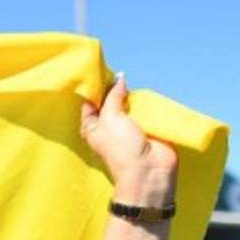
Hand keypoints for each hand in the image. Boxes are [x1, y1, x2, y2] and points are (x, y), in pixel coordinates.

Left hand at [80, 73, 176, 206]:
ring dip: (131, 94)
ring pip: (128, 103)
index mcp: (91, 126)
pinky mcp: (147, 126)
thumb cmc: (121, 147)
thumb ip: (113, 96)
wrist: (149, 170)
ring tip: (130, 79)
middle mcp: (108, 125)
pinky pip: (144, 109)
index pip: (90, 102)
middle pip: (110, 100)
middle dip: (114, 88)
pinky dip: (145, 102)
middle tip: (116, 70)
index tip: (99, 69)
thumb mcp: (110, 118)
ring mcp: (128, 126)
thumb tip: (119, 78)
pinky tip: (145, 90)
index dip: (94, 87)